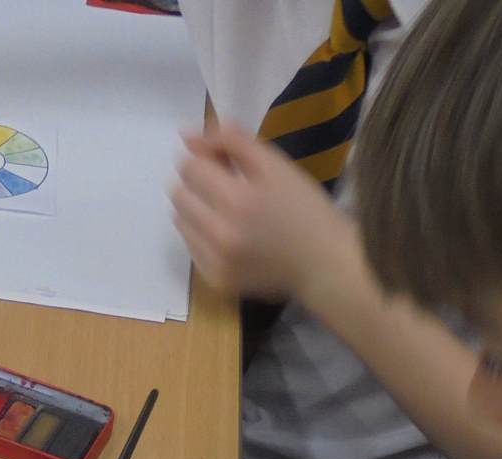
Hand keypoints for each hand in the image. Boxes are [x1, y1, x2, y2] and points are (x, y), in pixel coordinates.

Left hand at [170, 126, 369, 310]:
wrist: (322, 261)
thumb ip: (231, 142)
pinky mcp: (216, 280)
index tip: (223, 164)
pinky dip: (202, 235)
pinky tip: (228, 234)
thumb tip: (186, 135)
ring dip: (196, 209)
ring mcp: (216, 262)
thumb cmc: (303, 207)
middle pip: (178, 194)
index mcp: (237, 200)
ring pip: (180, 221)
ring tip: (227, 211)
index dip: (204, 159)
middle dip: (196, 183)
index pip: (190, 167)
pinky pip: (191, 247)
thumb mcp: (274, 164)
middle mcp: (220, 234)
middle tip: (225, 186)